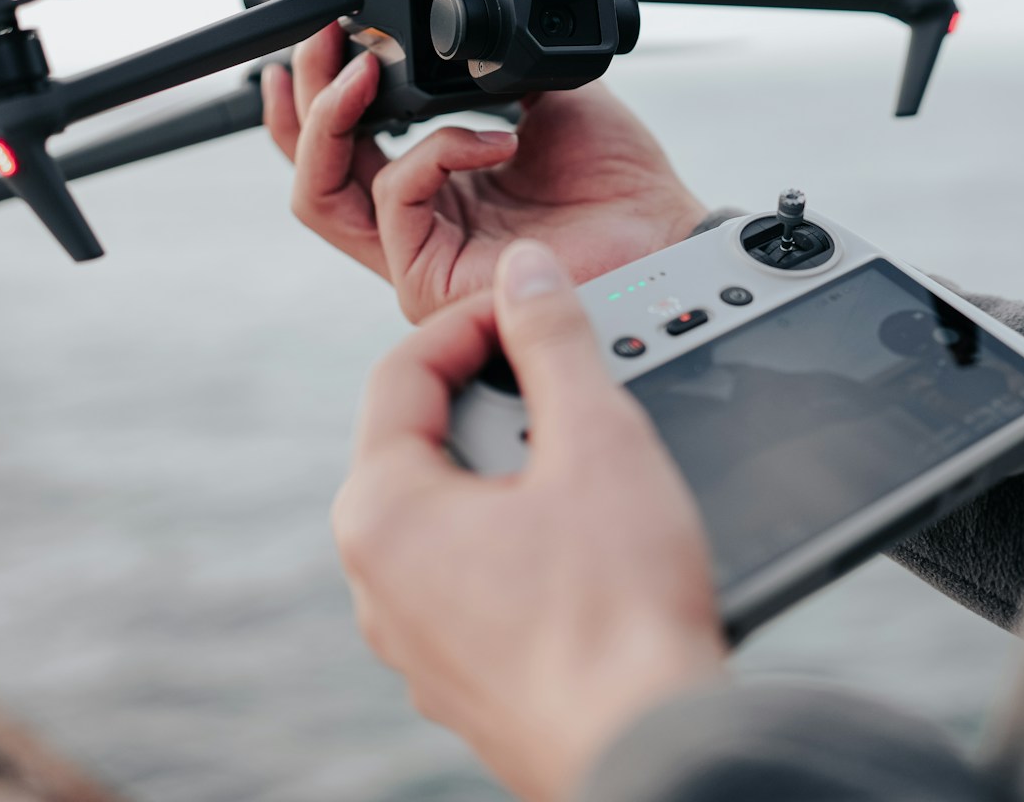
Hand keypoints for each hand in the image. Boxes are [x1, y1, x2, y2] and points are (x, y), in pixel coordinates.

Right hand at [261, 24, 707, 320]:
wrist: (662, 230)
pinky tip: (493, 138)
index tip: (327, 31)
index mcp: (433, 186)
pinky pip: (398, 200)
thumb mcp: (543, 97)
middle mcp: (415, 224)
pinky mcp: (430, 279)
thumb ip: (486, 69)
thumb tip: (448, 29)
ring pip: (322, 195)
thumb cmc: (618, 182)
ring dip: (332, 121)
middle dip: (304, 99)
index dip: (316, 93)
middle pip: (312, 171)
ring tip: (361, 71)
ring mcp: (416, 257)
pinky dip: (435, 152)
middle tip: (325, 43)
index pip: (341, 147)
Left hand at [334, 240, 726, 801]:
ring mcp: (414, 640)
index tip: (536, 306)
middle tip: (567, 373)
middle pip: (421, 442)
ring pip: (450, 514)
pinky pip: (472, 578)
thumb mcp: (596, 442)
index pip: (403, 372)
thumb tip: (527, 271)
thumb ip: (555, 343)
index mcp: (384, 513)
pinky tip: (585, 541)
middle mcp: (378, 581)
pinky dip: (518, 538)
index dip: (475, 322)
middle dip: (495, 395)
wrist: (646, 752)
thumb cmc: (619, 612)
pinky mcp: (460, 678)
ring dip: (511, 469)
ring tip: (587, 455)